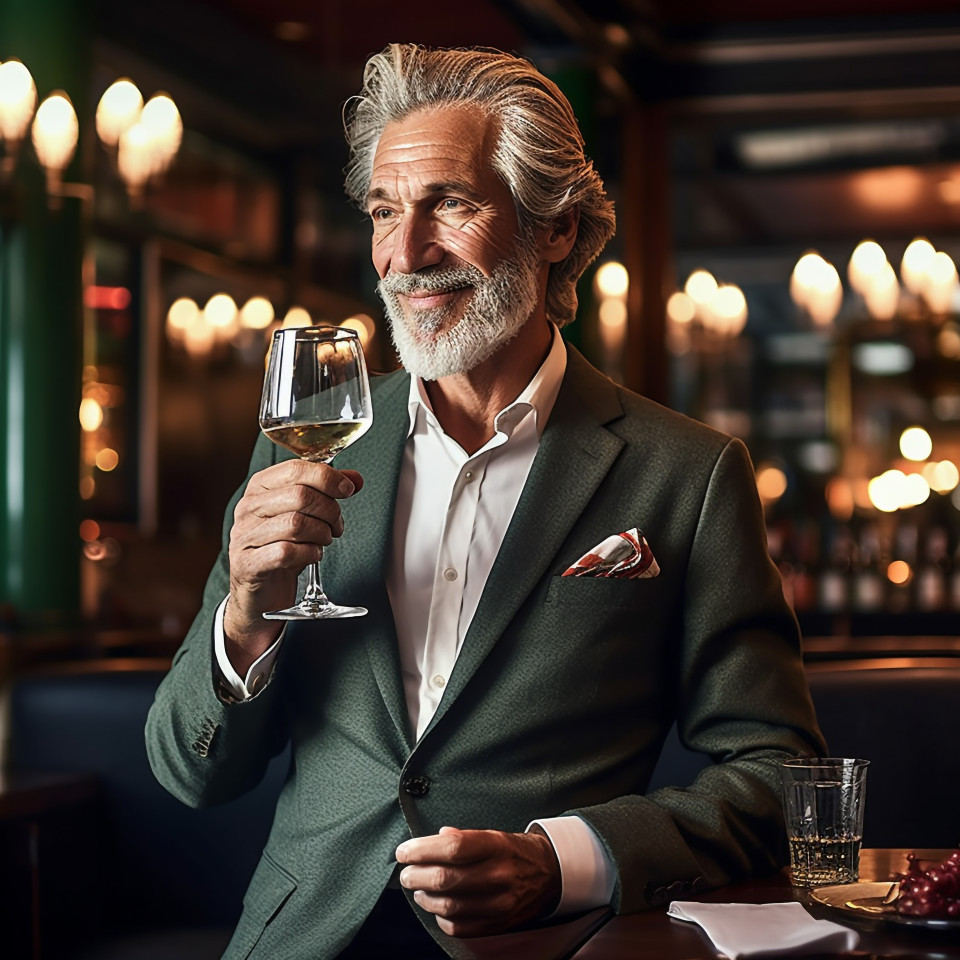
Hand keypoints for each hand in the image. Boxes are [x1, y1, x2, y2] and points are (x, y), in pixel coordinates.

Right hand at [223, 460, 362, 668]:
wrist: (260, 592)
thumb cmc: (282, 547)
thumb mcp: (305, 514)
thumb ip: (327, 492)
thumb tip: (355, 479)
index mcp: (260, 487)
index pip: (295, 469)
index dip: (328, 477)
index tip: (347, 490)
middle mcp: (248, 508)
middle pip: (300, 495)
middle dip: (330, 511)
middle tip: (337, 525)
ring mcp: (244, 536)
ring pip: (296, 524)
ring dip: (322, 533)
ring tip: (325, 540)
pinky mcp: (247, 564)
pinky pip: (286, 552)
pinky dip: (309, 554)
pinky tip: (312, 555)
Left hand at [396, 825, 560, 937]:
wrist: (549, 873)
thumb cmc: (512, 851)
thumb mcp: (492, 834)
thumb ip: (461, 837)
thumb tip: (432, 838)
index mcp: (496, 846)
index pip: (452, 848)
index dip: (422, 850)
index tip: (404, 852)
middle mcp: (499, 874)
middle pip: (446, 879)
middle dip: (416, 876)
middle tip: (406, 873)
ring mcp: (500, 902)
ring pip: (449, 906)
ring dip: (425, 898)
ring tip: (418, 889)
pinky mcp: (498, 923)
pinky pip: (460, 927)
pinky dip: (441, 918)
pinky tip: (437, 907)